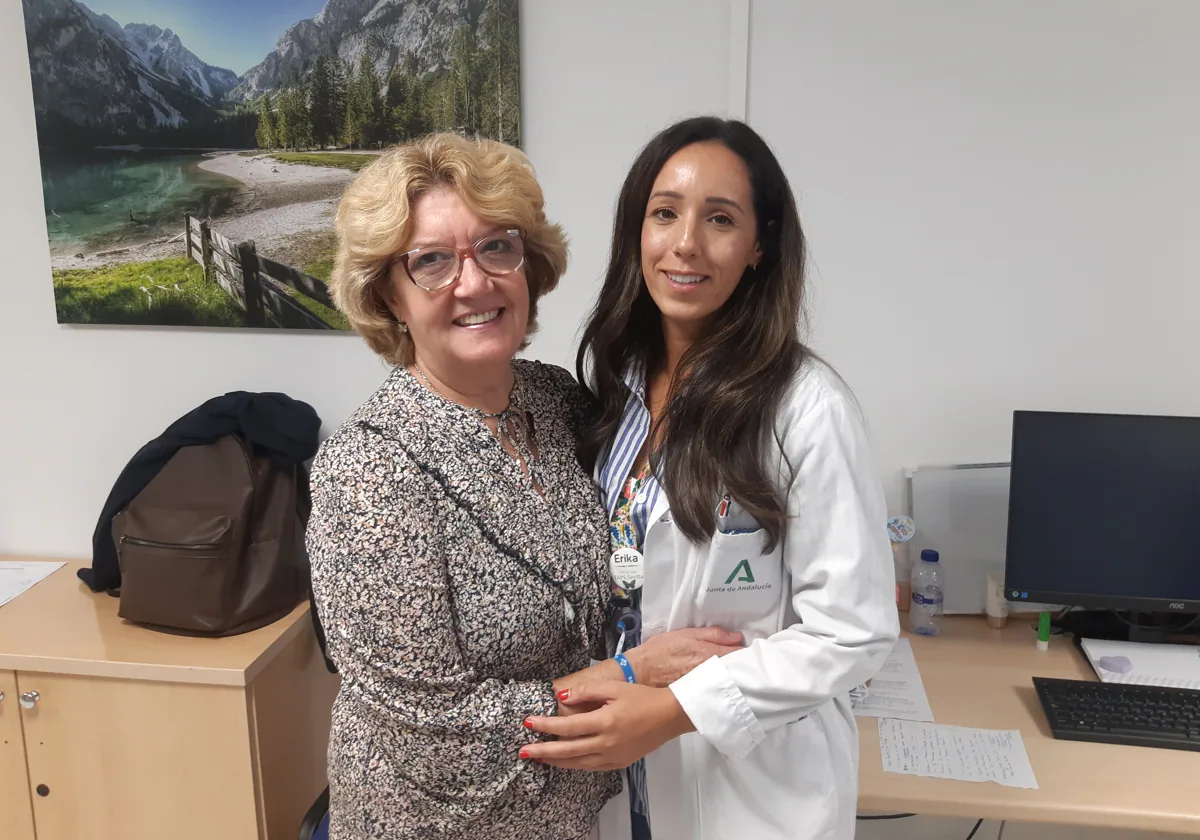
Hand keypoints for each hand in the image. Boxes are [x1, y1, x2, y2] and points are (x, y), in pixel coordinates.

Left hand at [521, 681, 694, 769]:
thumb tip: (561, 696)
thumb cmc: (641, 698)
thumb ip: (586, 692)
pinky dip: (575, 765)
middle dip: (543, 751)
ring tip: (538, 758)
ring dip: (556, 761)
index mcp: (605, 721)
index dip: (546, 725)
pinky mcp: (618, 763)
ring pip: (577, 763)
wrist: (669, 716)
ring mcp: (613, 756)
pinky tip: (564, 761)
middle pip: (568, 750)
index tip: (528, 722)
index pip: (567, 726)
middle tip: (523, 751)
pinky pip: (591, 767)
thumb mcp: (613, 687)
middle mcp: (607, 743)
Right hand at [625, 626, 743, 686]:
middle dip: (743, 666)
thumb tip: (737, 636)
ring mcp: (707, 689)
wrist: (639, 674)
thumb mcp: (685, 634)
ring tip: (735, 672)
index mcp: (710, 655)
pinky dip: (722, 689)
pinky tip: (721, 686)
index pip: (739, 654)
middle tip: (744, 661)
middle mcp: (712, 674)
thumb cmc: (660, 651)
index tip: (749, 650)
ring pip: (729, 682)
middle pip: (737, 671)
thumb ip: (712, 634)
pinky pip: (718, 692)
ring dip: (733, 677)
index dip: (746, 651)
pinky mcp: (700, 700)